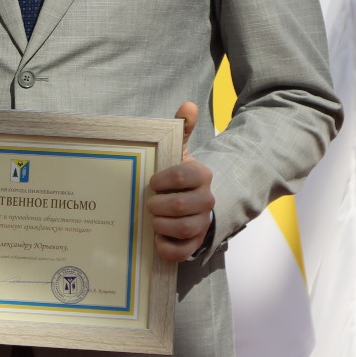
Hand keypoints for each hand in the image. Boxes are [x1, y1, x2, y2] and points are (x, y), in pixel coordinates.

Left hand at [146, 102, 214, 261]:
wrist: (191, 202)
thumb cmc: (178, 177)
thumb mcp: (178, 152)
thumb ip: (181, 128)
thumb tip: (188, 105)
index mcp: (201, 176)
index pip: (182, 175)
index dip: (162, 180)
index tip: (152, 182)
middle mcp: (206, 200)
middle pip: (182, 206)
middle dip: (159, 205)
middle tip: (148, 203)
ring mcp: (202, 223)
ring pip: (184, 228)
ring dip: (161, 225)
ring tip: (152, 219)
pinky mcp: (195, 243)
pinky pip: (182, 252)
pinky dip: (166, 247)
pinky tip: (155, 239)